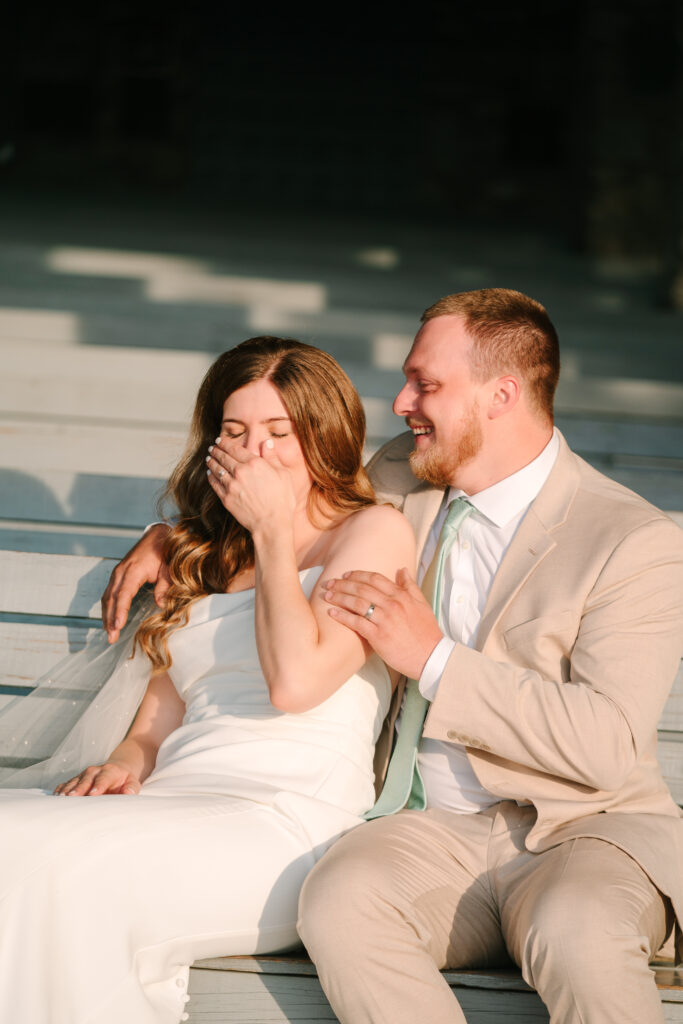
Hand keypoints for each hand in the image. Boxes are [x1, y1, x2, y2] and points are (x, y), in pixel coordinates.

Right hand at [54, 762, 140, 795]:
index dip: (98, 785)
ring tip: (60, 798)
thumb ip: (132, 788)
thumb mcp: (133, 782)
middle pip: (86, 779)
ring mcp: (84, 775)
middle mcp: (95, 771)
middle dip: (79, 788)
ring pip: (74, 781)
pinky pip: (66, 783)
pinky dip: (61, 789)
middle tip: (72, 797)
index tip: (93, 793)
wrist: (117, 769)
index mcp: (110, 771)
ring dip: (67, 789)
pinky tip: (55, 796)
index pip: (104, 777)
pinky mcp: (76, 779)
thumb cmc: (125, 780)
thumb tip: (129, 793)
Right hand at [101, 524, 171, 643]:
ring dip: (106, 616)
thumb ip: (164, 586)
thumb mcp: (169, 569)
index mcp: (133, 570)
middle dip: (110, 619)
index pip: (123, 594)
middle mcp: (121, 572)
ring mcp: (117, 573)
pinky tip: (109, 620)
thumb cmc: (165, 552)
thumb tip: (161, 604)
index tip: (117, 626)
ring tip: (109, 634)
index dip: (120, 611)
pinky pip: (109, 594)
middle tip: (111, 638)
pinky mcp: (118, 575)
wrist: (157, 536)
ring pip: (108, 597)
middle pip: (112, 598)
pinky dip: (108, 608)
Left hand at [206, 439, 295, 534]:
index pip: (235, 448)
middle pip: (223, 457)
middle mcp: (240, 472)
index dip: (225, 443)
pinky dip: (211, 477)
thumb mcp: (283, 474)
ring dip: (211, 462)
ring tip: (208, 458)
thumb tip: (267, 443)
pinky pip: (215, 484)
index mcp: (254, 463)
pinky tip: (210, 474)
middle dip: (216, 451)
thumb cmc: (282, 499)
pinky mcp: (226, 498)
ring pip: (216, 469)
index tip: (220, 440)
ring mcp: (231, 486)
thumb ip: (272, 457)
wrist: (272, 524)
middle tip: (212, 448)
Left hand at [323, 568, 442, 679]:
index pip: (375, 578)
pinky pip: (356, 622)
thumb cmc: (426, 632)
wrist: (431, 657)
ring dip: (339, 597)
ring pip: (357, 603)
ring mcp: (385, 620)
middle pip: (362, 588)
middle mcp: (392, 605)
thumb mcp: (422, 604)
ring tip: (327, 595)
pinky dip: (342, 616)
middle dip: (343, 584)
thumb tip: (402, 569)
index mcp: (402, 596)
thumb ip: (410, 586)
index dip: (358, 575)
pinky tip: (331, 613)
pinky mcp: (378, 636)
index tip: (345, 575)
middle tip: (329, 583)